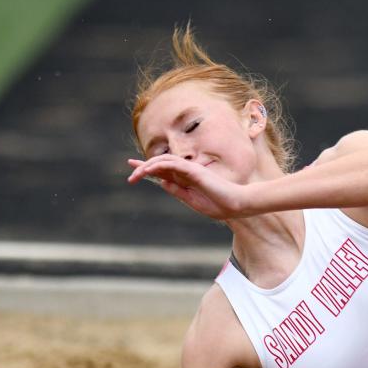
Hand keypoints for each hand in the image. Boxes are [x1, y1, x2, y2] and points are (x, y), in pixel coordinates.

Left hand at [126, 156, 248, 218]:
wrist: (238, 205)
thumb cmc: (221, 206)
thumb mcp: (193, 201)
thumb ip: (178, 191)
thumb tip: (162, 183)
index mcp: (187, 180)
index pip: (165, 171)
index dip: (149, 168)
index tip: (133, 168)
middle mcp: (188, 172)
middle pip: (162, 163)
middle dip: (143, 166)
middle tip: (130, 174)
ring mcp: (192, 170)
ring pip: (165, 161)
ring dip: (148, 166)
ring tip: (135, 174)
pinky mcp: (195, 171)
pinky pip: (174, 164)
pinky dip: (159, 165)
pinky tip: (148, 169)